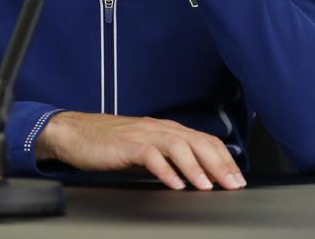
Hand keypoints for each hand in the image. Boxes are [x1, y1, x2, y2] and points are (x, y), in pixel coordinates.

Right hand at [36, 111, 245, 190]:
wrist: (76, 133)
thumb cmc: (110, 143)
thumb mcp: (147, 150)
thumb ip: (169, 158)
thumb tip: (196, 175)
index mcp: (166, 129)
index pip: (204, 139)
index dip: (224, 158)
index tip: (237, 178)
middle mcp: (159, 128)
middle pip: (197, 142)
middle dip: (219, 164)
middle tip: (233, 185)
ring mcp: (143, 135)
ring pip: (178, 146)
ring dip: (195, 167)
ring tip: (207, 186)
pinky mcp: (126, 145)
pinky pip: (150, 155)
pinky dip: (165, 170)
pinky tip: (175, 184)